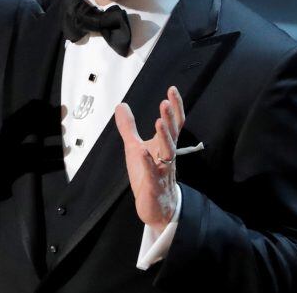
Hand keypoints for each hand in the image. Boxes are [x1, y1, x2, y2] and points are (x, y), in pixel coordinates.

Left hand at [115, 85, 184, 231]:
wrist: (156, 206)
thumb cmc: (148, 174)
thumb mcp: (134, 147)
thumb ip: (128, 127)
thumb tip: (121, 105)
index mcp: (163, 145)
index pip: (174, 124)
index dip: (175, 107)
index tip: (172, 90)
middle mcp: (167, 156)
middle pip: (172, 135)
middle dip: (169, 119)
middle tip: (165, 102)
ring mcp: (162, 170)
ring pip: (167, 152)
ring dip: (164, 137)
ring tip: (158, 122)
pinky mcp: (153, 185)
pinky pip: (153, 173)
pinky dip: (148, 163)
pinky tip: (143, 152)